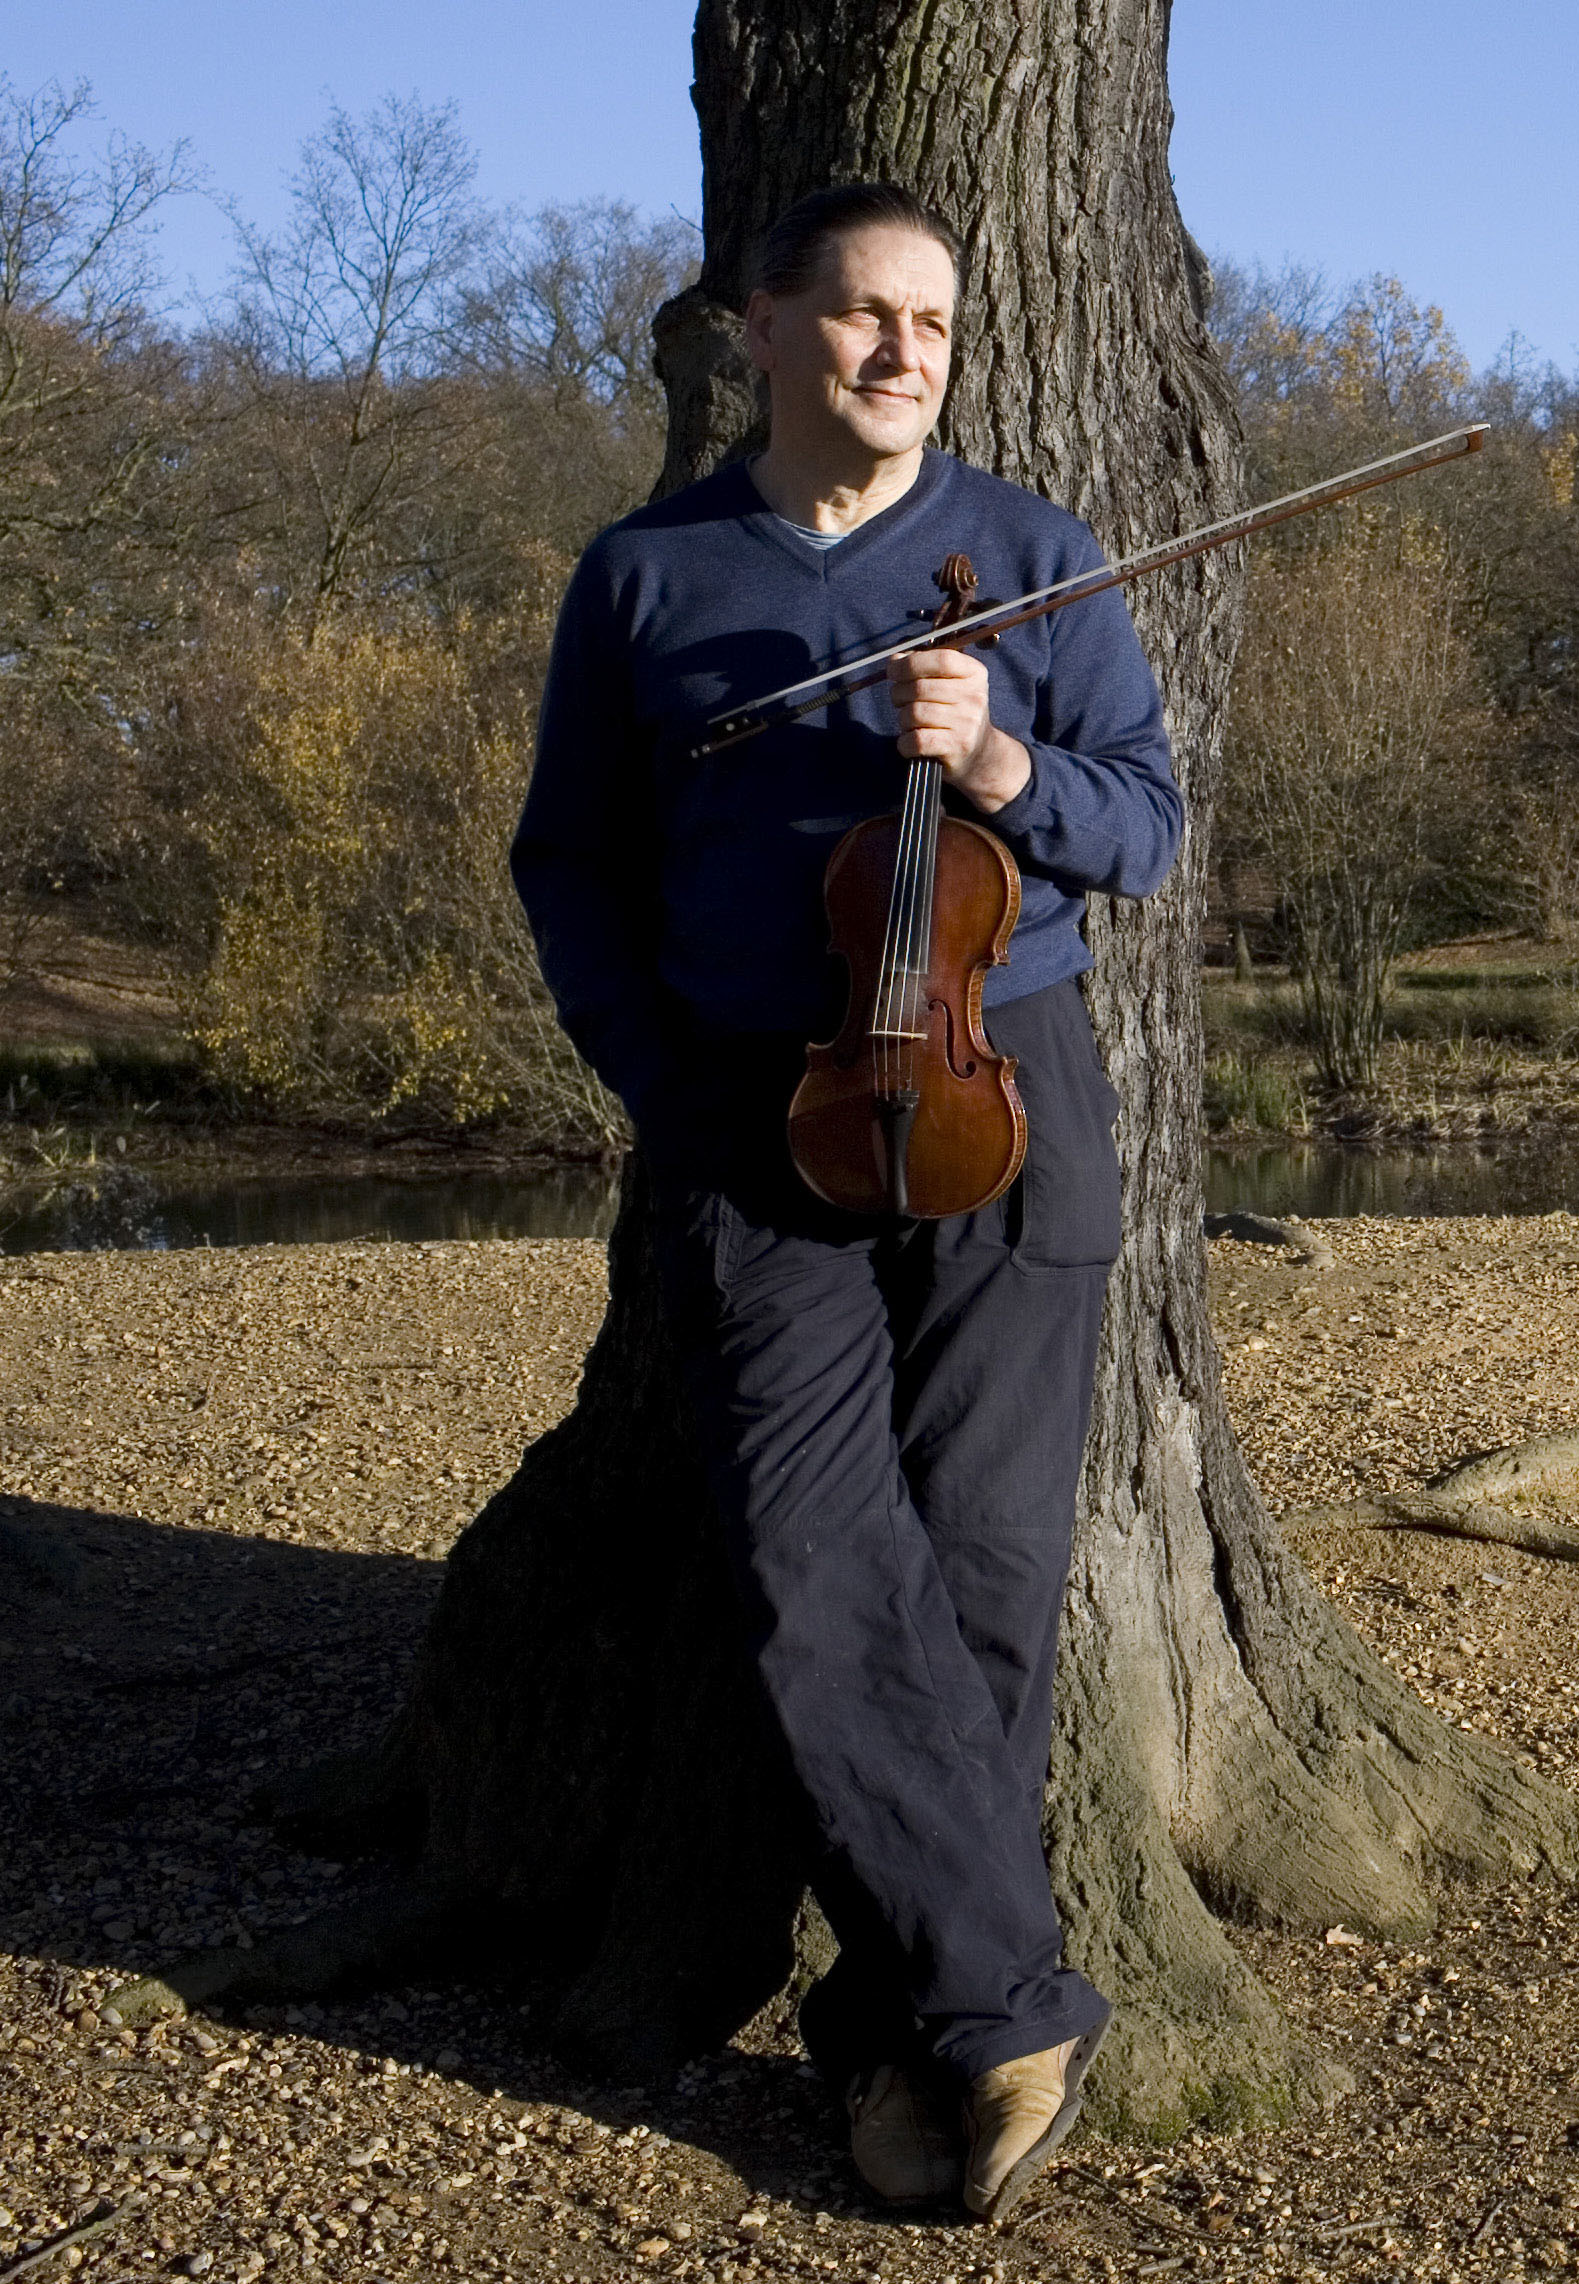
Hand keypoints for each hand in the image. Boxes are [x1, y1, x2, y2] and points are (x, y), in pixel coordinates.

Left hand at [886, 646, 1031, 813]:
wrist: (979, 754)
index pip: (942, 659)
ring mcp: (967, 723)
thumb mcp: (950, 683)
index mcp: (974, 674)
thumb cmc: (955, 714)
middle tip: (900, 702)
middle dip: (899, 694)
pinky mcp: (957, 747)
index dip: (911, 662)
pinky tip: (910, 743)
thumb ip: (924, 666)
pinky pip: (917, 740)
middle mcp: (974, 696)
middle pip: (920, 687)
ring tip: (910, 724)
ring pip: (914, 713)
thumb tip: (895, 660)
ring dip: (903, 720)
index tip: (894, 670)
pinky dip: (905, 743)